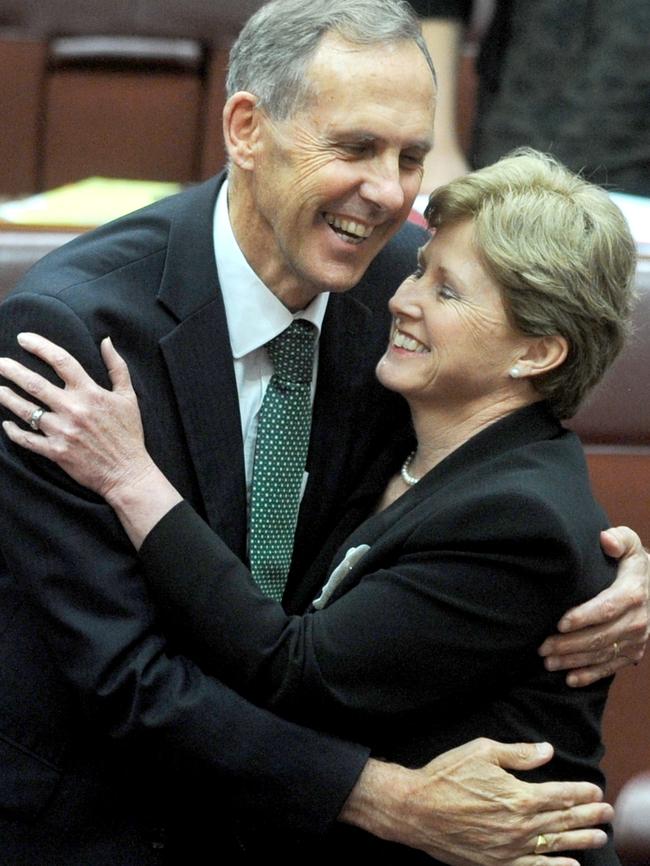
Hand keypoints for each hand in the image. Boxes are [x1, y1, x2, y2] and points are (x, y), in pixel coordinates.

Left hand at [0, 332, 154, 500]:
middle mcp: (73, 410)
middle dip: (12, 370)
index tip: (23, 339)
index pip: (61, 361)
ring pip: (25, 410)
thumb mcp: (128, 397)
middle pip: (34, 383)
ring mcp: (62, 432)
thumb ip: (117, 367)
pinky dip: (13, 431)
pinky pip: (27, 440)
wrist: (128, 472)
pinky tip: (6, 424)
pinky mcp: (56, 452)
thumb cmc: (129, 434)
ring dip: (7, 397)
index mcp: (90, 393)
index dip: (39, 346)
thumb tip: (106, 341)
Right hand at [343, 739, 611, 865]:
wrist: (415, 809)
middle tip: (607, 813)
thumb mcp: (481, 751)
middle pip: (562, 821)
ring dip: (580, 841)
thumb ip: (517, 753)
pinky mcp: (496, 862)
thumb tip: (547, 751)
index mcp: (518, 796)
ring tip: (599, 837)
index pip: (560, 795)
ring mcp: (509, 848)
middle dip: (588, 816)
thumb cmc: (446, 776)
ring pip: (554, 845)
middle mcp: (519, 826)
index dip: (580, 792)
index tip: (595, 790)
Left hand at [539, 527, 648, 685]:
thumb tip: (605, 539)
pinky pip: (612, 667)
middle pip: (600, 636)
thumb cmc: (630, 562)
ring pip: (603, 654)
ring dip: (574, 661)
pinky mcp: (634, 651)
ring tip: (547, 662)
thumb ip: (619, 539)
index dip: (583, 617)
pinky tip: (569, 679)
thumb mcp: (629, 544)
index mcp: (632, 593)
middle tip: (542, 647)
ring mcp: (637, 639)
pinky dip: (591, 675)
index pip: (606, 608)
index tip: (559, 623)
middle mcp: (638, 620)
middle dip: (569, 644)